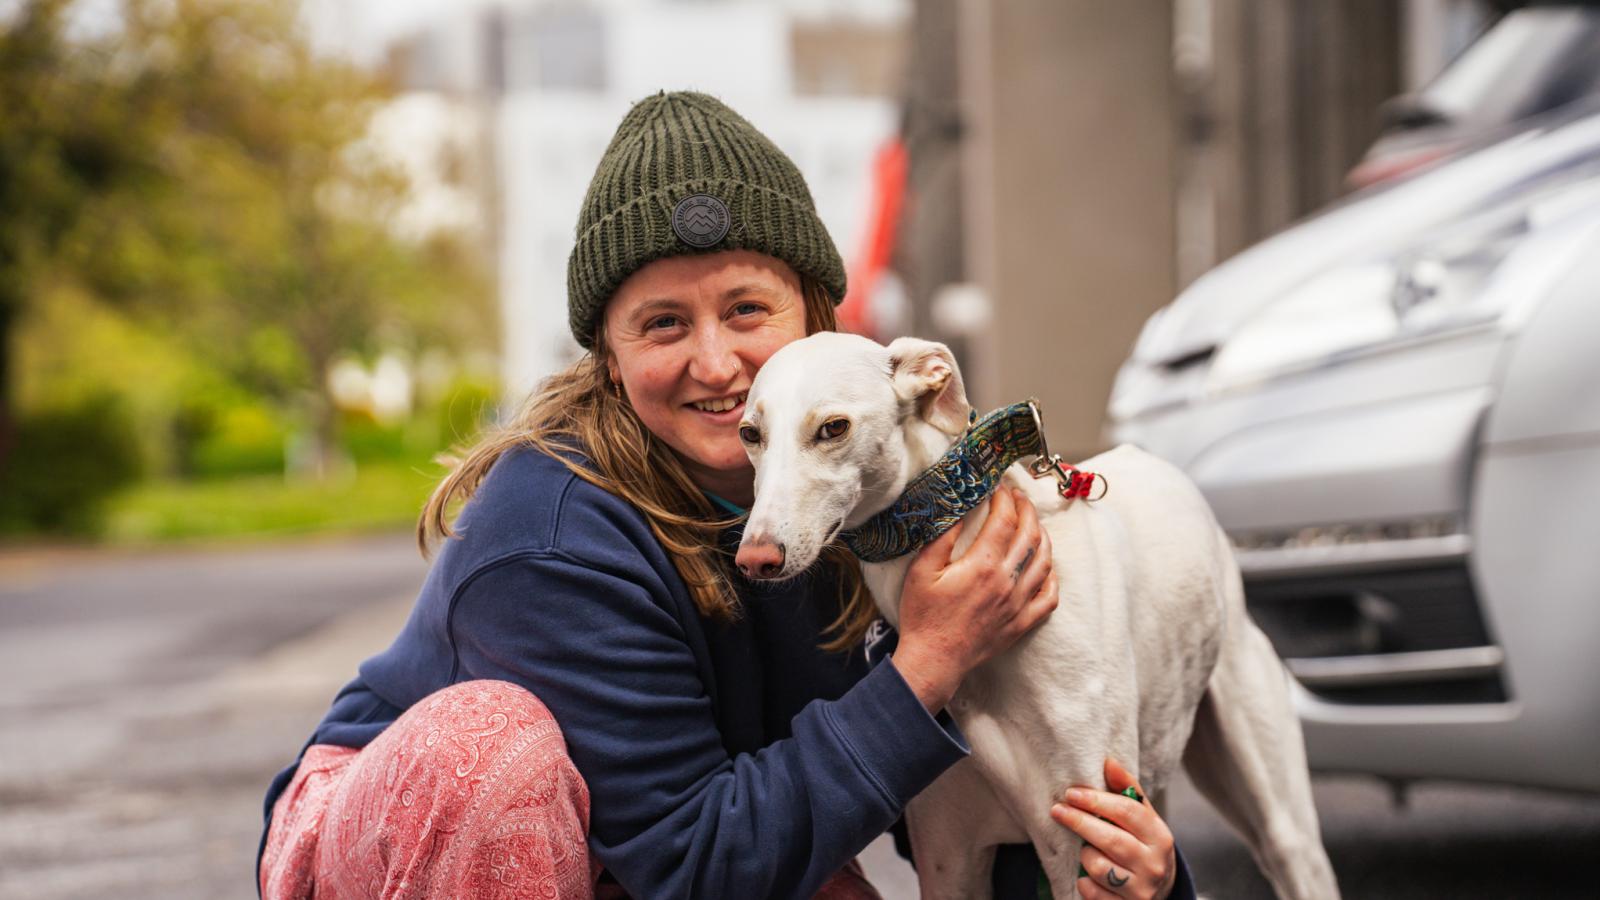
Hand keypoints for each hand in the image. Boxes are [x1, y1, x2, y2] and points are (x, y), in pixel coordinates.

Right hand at [891, 486, 1057, 711]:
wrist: (934, 660)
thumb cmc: (923, 616)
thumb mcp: (921, 571)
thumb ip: (942, 538)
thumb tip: (960, 512)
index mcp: (982, 566)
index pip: (1004, 520)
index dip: (1005, 499)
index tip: (999, 487)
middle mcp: (1007, 582)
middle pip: (1029, 535)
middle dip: (1027, 510)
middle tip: (1019, 497)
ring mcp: (1018, 604)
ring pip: (1044, 562)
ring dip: (1042, 537)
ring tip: (1033, 523)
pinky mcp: (1022, 623)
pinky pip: (1049, 597)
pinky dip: (1051, 578)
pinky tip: (1045, 567)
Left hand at [1050, 759, 1176, 899]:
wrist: (1159, 890)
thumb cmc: (1143, 844)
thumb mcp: (1143, 817)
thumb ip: (1127, 790)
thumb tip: (1109, 761)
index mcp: (1159, 835)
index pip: (1128, 812)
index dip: (1096, 800)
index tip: (1071, 793)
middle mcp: (1154, 864)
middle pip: (1112, 840)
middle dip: (1080, 822)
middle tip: (1057, 810)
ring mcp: (1141, 890)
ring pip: (1100, 868)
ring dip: (1084, 855)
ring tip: (1084, 848)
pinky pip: (1092, 892)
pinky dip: (1084, 882)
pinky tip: (1085, 874)